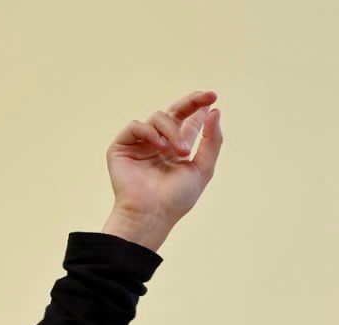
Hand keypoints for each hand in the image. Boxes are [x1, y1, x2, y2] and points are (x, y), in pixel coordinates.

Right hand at [103, 91, 223, 251]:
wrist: (151, 213)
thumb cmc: (176, 198)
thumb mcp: (202, 169)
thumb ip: (212, 142)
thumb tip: (215, 111)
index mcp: (178, 149)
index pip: (189, 122)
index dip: (199, 108)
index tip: (213, 97)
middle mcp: (160, 143)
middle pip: (174, 112)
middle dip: (191, 102)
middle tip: (205, 97)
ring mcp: (141, 143)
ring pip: (158, 117)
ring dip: (172, 131)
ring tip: (180, 151)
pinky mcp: (122, 146)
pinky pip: (136, 126)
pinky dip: (150, 132)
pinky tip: (159, 146)